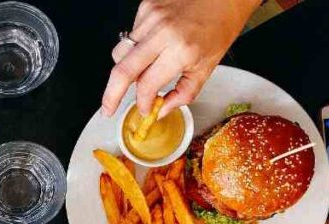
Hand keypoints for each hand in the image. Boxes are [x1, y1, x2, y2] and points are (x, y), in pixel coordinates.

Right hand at [101, 0, 259, 116]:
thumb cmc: (220, 27)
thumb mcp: (208, 67)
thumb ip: (184, 93)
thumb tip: (163, 109)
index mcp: (181, 51)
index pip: (147, 85)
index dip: (143, 102)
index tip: (144, 109)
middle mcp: (162, 33)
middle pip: (122, 70)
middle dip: (111, 95)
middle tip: (108, 108)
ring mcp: (151, 17)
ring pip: (121, 53)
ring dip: (126, 69)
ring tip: (141, 71)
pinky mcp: (146, 7)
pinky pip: (130, 36)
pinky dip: (136, 47)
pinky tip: (153, 45)